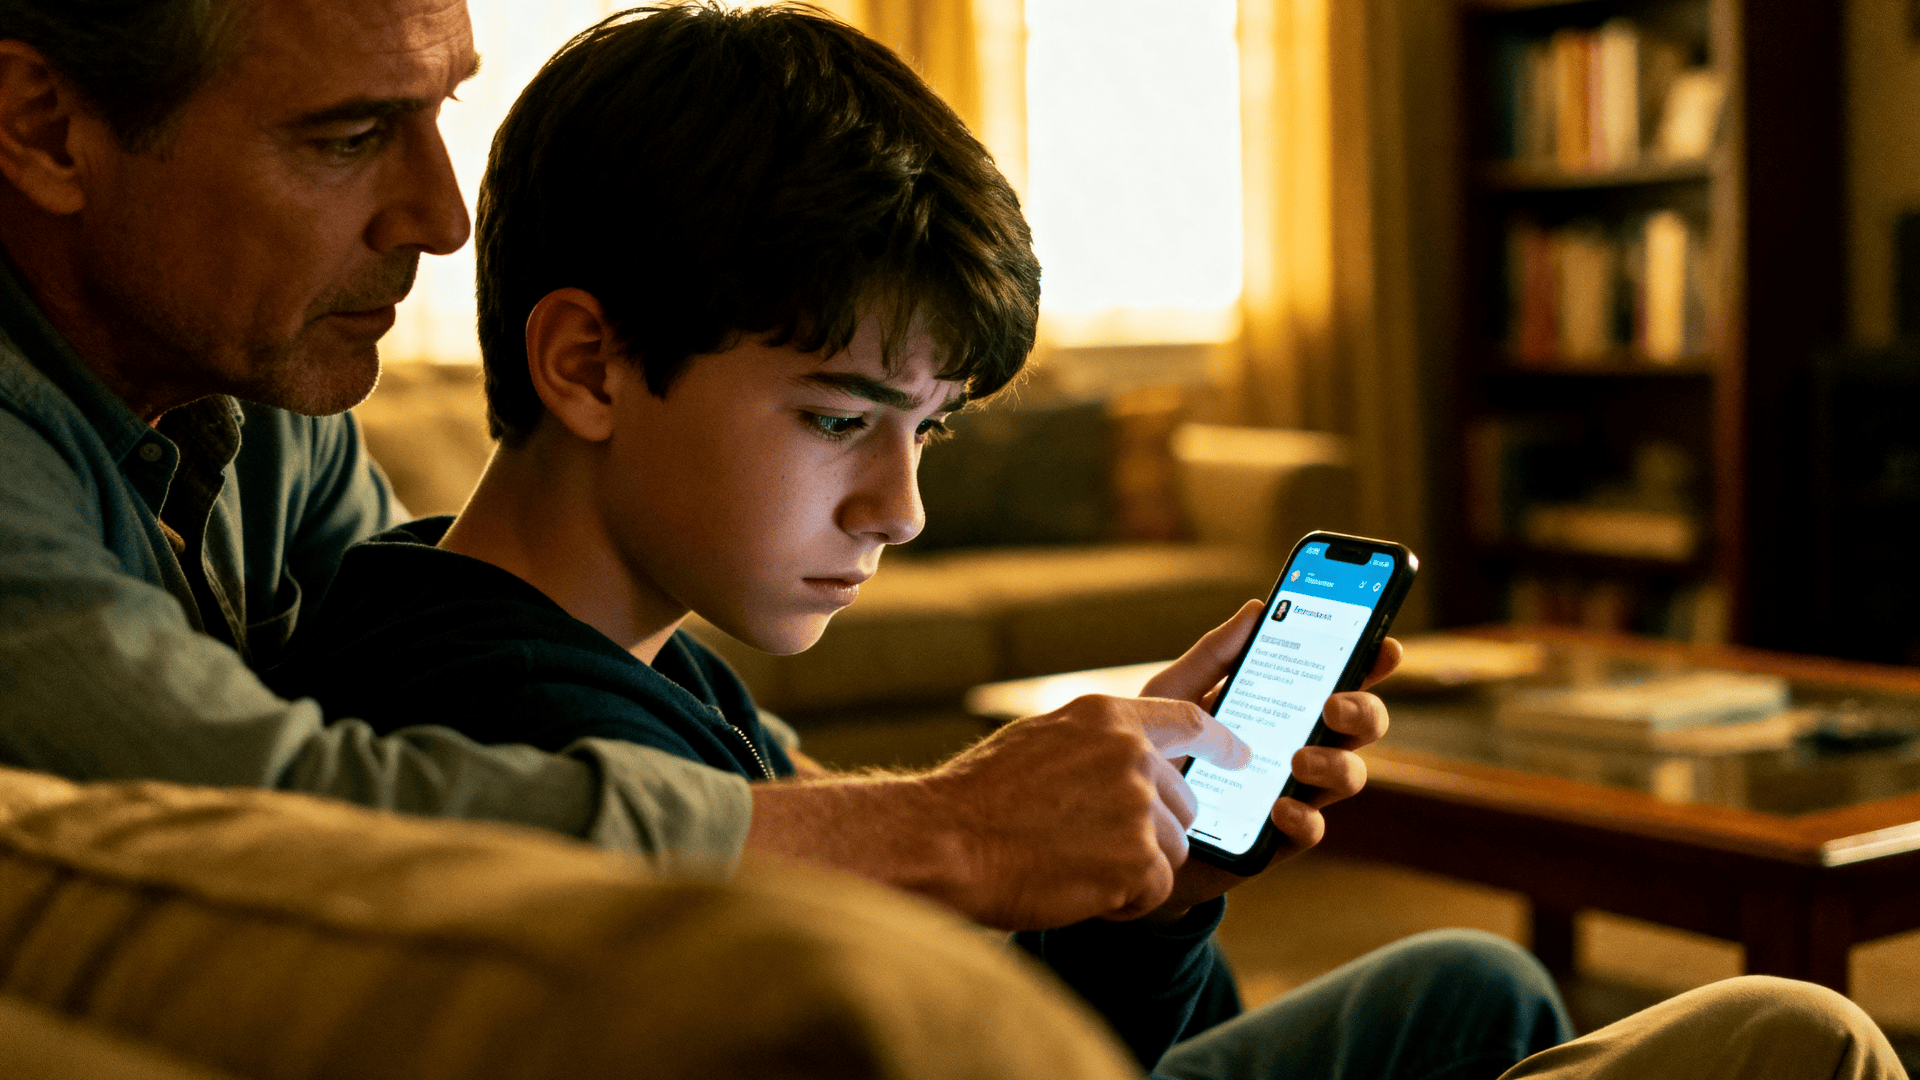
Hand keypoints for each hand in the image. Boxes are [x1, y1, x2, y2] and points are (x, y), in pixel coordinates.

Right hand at [922, 689, 1250, 930]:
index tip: (1241, 753)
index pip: (1188, 720)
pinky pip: (1156, 888)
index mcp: (1108, 718)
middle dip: (1152, 829)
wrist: (944, 843)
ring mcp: (1137, 808)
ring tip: (1075, 862)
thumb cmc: (980, 798)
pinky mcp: (1137, 861)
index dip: (1221, 739)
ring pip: (1174, 848)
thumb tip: (1137, 752)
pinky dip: (1124, 899)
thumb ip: (1097, 744)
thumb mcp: (1043, 741)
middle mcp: (1131, 755)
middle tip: (1092, 842)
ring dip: (1135, 866)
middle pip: (1183, 801)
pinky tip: (1079, 887)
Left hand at [1126, 599, 1400, 924]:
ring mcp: (1295, 792)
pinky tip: (1281, 807)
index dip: (1371, 662)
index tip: (1385, 647)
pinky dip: (1304, 817)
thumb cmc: (1158, 752)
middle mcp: (1301, 745)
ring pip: (1349, 775)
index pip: (1340, 679)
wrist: (1127, 825)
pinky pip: (1312, 830)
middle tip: (1332, 705)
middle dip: (1363, 710)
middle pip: (1361, 725)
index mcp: (1284, 706)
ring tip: (1298, 758)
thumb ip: (1214, 655)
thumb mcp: (1174, 695)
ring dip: (1335, 763)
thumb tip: (1257, 608)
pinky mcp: (1277, 838)